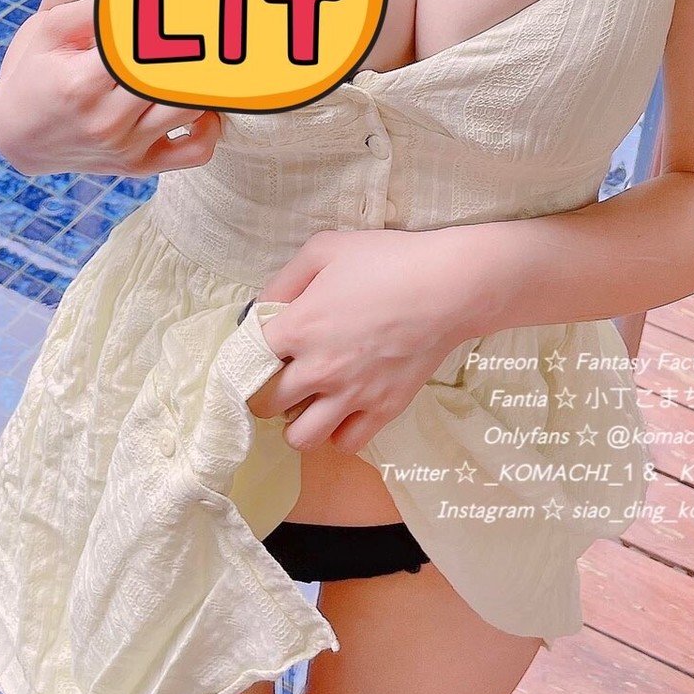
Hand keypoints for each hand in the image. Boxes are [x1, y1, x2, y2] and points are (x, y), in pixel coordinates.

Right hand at [0, 0, 223, 178]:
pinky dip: (209, 129)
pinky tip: (197, 102)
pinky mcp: (138, 167)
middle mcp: (107, 121)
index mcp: (82, 83)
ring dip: (200, 82)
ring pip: (190, 108)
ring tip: (199, 56)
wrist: (14, 135)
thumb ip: (94, 9)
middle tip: (208, 20)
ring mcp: (125, 148)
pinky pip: (194, 153)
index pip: (143, 49)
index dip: (169, 22)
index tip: (188, 0)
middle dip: (194, 46)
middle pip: (172, 79)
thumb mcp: (48, 31)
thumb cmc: (34, 72)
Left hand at [245, 229, 468, 455]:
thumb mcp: (324, 249)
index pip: (246, 361)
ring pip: (300, 438)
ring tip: (308, 401)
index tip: (258, 351)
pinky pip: (345, 444)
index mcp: (298, 327)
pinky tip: (342, 410)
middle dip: (265, 391)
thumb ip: (283, 281)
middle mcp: (318, 369)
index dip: (246, 356)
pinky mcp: (383, 410)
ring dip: (296, 422)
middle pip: (265, 404)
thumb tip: (260, 310)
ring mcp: (352, 395)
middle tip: (280, 376)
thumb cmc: (386, 260)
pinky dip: (338, 432)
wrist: (447, 286)